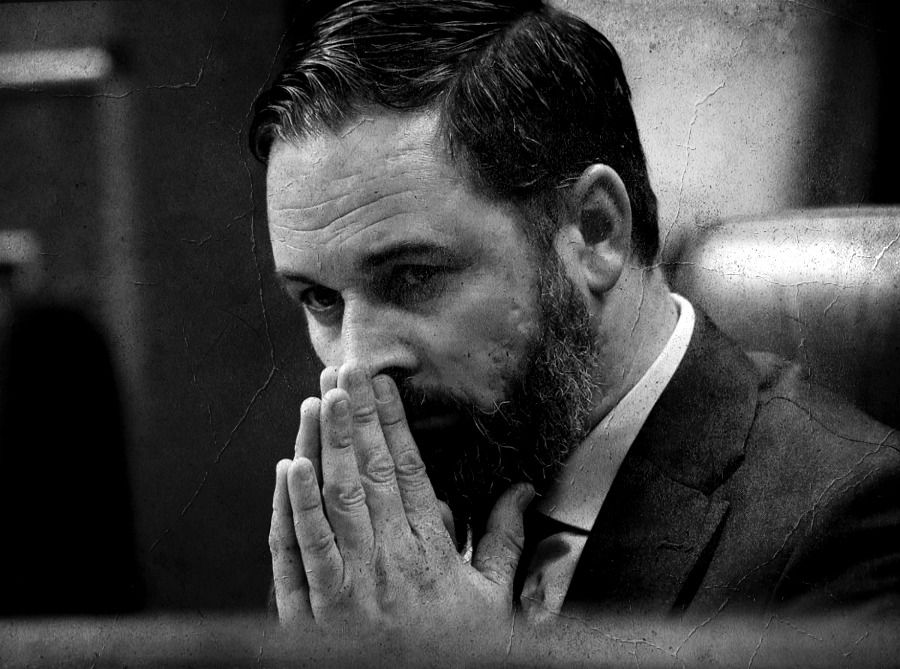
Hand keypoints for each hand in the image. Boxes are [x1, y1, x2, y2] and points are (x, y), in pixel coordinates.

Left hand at [269, 364, 533, 637]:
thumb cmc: (455, 649)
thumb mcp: (493, 598)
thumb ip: (505, 541)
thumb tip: (524, 491)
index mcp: (430, 549)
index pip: (409, 470)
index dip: (392, 423)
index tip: (380, 383)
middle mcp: (389, 557)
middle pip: (368, 473)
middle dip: (354, 417)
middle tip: (343, 369)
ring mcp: (349, 582)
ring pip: (333, 501)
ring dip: (323, 446)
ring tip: (316, 399)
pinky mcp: (316, 608)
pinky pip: (301, 551)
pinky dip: (291, 508)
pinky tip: (288, 468)